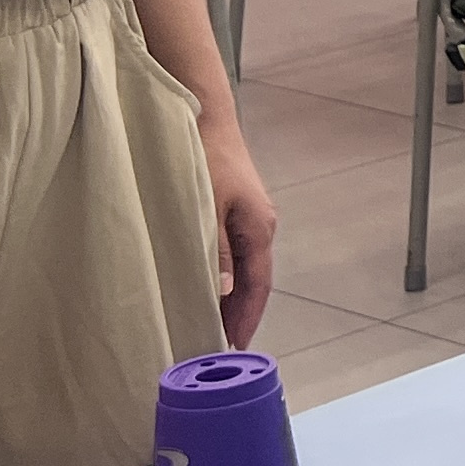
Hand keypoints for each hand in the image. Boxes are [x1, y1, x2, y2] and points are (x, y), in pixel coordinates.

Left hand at [202, 127, 279, 350]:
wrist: (204, 116)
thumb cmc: (205, 159)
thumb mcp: (207, 207)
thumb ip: (215, 250)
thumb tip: (223, 292)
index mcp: (259, 229)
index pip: (258, 286)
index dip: (246, 318)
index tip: (234, 349)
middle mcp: (260, 227)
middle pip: (254, 281)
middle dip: (239, 314)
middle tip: (218, 348)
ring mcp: (249, 219)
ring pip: (244, 269)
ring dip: (230, 297)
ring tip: (210, 325)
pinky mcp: (235, 210)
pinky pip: (234, 255)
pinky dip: (224, 277)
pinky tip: (207, 287)